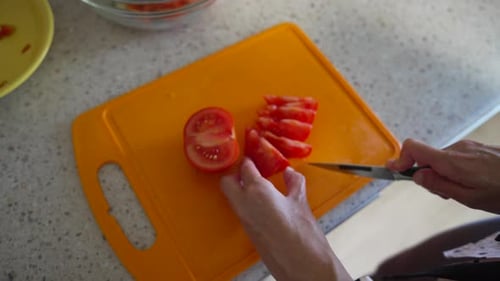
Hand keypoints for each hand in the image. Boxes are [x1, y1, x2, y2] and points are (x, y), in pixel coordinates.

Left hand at [220, 158, 350, 280]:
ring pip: (232, 196)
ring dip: (240, 187)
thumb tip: (290, 174)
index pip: (245, 167)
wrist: (302, 266)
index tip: (254, 151)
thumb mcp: (301, 203)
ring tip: (258, 182)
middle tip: (250, 168)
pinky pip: (240, 209)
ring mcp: (244, 219)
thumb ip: (294, 184)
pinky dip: (246, 201)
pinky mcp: (248, 231)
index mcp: (257, 192)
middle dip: (235, 172)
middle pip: (227, 182)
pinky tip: (263, 201)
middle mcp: (245, 204)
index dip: (249, 158)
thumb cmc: (303, 236)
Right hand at [387, 139, 499, 213]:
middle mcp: (457, 149)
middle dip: (427, 175)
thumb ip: (440, 186)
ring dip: (443, 173)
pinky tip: (473, 182)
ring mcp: (468, 146)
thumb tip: (415, 176)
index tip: (394, 171)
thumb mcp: (469, 198)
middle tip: (443, 194)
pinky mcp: (477, 148)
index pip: (414, 148)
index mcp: (451, 161)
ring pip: (442, 159)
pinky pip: (456, 157)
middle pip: (427, 157)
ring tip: (464, 191)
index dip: (400, 158)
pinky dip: (454, 169)